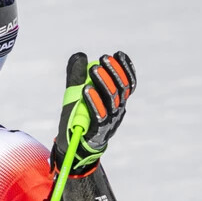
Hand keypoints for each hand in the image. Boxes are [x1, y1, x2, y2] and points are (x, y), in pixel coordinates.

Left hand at [53, 51, 136, 174]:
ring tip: (94, 70)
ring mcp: (110, 122)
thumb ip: (77, 76)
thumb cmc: (78, 117)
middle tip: (103, 58)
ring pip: (112, 101)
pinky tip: (86, 89)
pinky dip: (93, 101)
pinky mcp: (98, 131)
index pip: (128, 83)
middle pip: (121, 90)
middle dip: (113, 72)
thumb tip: (79, 56)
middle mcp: (118, 111)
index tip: (119, 54)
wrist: (74, 146)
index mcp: (118, 102)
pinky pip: (99, 115)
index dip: (126, 68)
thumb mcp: (76, 94)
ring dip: (104, 83)